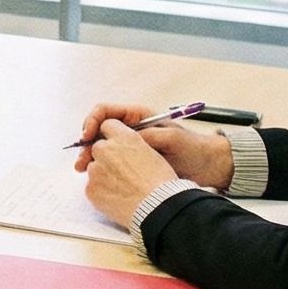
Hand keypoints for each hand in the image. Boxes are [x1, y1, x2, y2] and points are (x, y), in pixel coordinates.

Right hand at [72, 102, 233, 187]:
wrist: (206, 168)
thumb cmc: (192, 149)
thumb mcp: (171, 139)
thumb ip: (148, 136)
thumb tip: (125, 137)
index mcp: (137, 117)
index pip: (105, 112)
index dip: (92, 121)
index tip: (88, 135)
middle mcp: (130, 129)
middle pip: (98, 130)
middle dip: (86, 142)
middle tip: (81, 159)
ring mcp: (129, 146)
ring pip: (101, 147)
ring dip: (89, 156)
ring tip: (82, 169)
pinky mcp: (131, 162)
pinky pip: (110, 161)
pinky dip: (100, 167)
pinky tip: (96, 176)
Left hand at [81, 119, 180, 227]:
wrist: (158, 208)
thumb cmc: (161, 183)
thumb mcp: (151, 153)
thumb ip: (132, 145)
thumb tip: (124, 149)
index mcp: (124, 138)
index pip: (107, 125)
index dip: (111, 136)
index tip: (115, 145)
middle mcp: (106, 149)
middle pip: (97, 147)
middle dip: (105, 157)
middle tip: (120, 172)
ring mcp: (95, 169)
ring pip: (93, 168)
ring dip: (102, 175)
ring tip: (122, 188)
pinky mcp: (90, 188)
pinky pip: (92, 187)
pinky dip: (101, 192)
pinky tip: (117, 198)